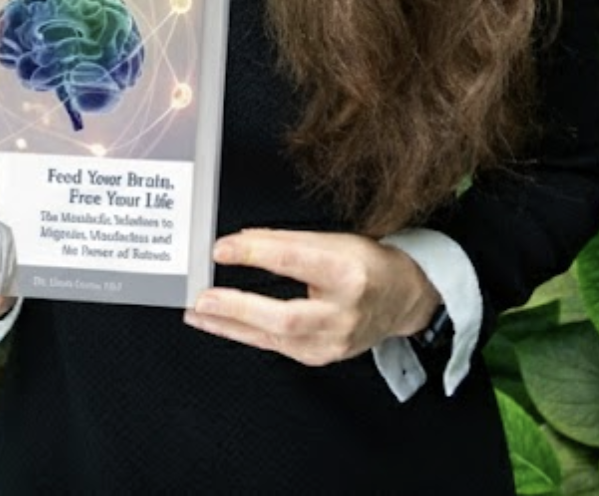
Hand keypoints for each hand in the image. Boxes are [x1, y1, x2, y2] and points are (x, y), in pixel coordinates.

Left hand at [183, 228, 439, 366]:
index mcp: (349, 271)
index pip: (294, 260)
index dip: (254, 253)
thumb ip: (287, 241)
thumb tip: (242, 240)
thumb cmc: (366, 263)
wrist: (400, 299)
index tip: (222, 247)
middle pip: (285, 314)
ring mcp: (332, 341)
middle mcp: (343, 312)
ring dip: (230, 324)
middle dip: (238, 306)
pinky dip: (243, 334)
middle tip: (203, 296)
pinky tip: (219, 323)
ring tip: (198, 310)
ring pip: (275, 337)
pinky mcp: (320, 357)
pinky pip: (275, 346)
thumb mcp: (333, 240)